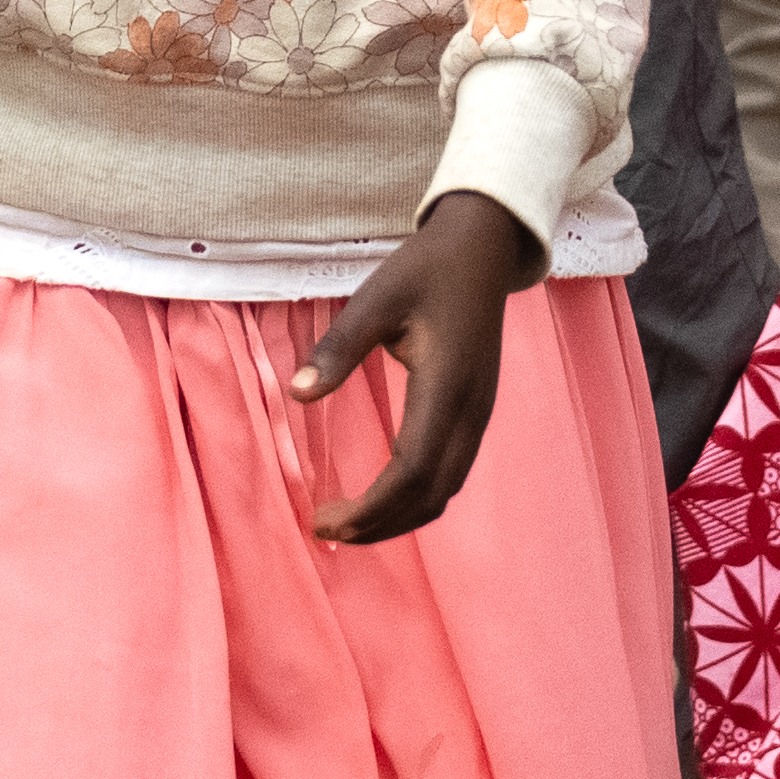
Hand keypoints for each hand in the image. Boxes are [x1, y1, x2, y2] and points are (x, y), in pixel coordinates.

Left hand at [291, 188, 547, 542]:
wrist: (483, 248)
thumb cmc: (426, 268)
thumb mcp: (376, 297)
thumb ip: (339, 348)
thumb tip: (297, 395)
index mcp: (447, 386)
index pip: (409, 472)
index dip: (368, 508)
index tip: (322, 519)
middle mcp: (471, 411)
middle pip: (431, 496)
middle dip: (379, 525)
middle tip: (326, 531)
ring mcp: (479, 414)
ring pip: (445, 491)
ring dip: (399, 517)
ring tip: (349, 523)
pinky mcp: (476, 411)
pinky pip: (450, 473)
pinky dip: (416, 497)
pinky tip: (383, 495)